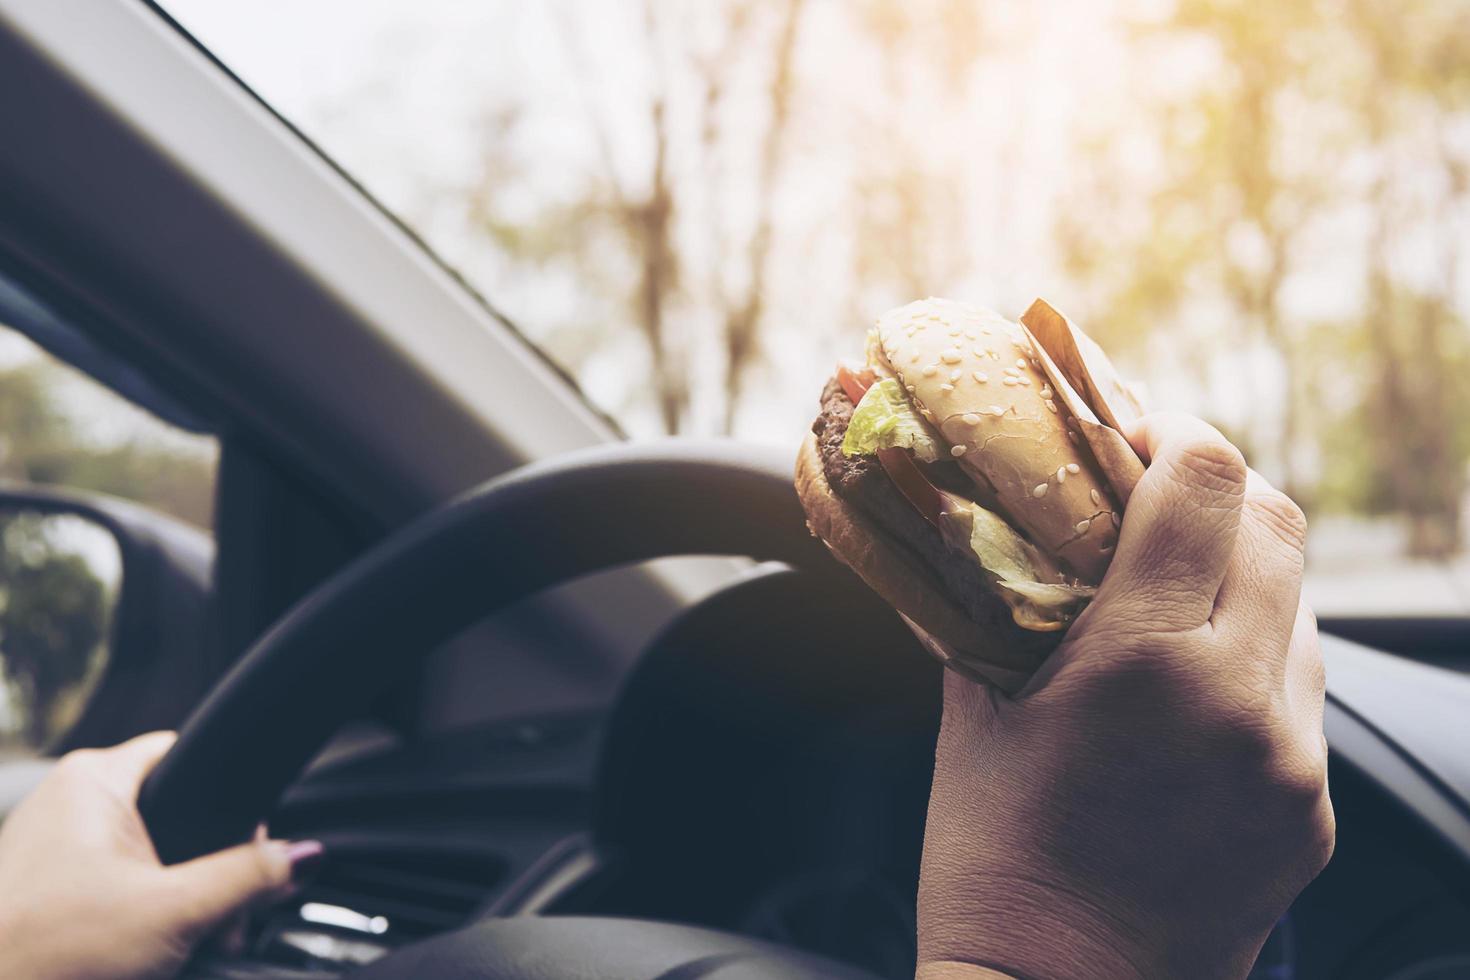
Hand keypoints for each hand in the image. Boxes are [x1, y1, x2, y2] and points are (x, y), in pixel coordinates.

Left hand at [0, 731, 321, 979]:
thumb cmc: (46, 955)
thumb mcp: (173, 912)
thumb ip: (248, 877)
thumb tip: (303, 855)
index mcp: (95, 777)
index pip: (193, 755)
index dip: (232, 803)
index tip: (249, 851)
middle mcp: (70, 796)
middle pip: (178, 811)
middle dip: (209, 868)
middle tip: (223, 917)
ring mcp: (53, 838)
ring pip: (149, 850)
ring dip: (179, 893)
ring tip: (187, 938)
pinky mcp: (44, 878)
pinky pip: (115, 876)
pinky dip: (141, 906)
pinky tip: (150, 944)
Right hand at [916, 413, 1333, 979]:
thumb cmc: (990, 859)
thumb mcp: (976, 714)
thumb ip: (999, 608)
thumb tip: (989, 528)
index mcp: (1143, 659)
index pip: (1207, 480)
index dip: (1175, 433)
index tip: (1138, 435)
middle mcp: (1240, 698)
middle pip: (1277, 524)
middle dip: (1219, 488)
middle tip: (1159, 498)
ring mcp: (1292, 761)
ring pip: (1301, 609)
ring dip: (1245, 577)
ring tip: (1174, 600)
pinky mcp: (1312, 812)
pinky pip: (1301, 694)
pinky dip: (1256, 661)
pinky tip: (1194, 691)